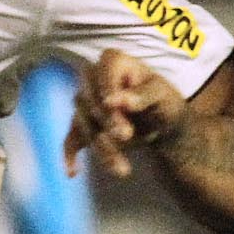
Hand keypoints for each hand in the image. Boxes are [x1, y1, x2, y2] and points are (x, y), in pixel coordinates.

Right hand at [65, 48, 188, 176]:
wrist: (161, 122)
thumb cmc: (163, 100)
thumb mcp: (163, 94)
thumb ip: (142, 94)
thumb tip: (115, 101)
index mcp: (113, 61)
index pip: (104, 74)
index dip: (108, 91)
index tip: (114, 105)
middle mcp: (92, 77)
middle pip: (90, 101)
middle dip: (107, 123)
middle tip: (127, 137)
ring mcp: (84, 101)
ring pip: (84, 125)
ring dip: (102, 148)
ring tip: (123, 170)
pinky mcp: (80, 124)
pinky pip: (71, 139)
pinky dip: (70, 156)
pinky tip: (73, 171)